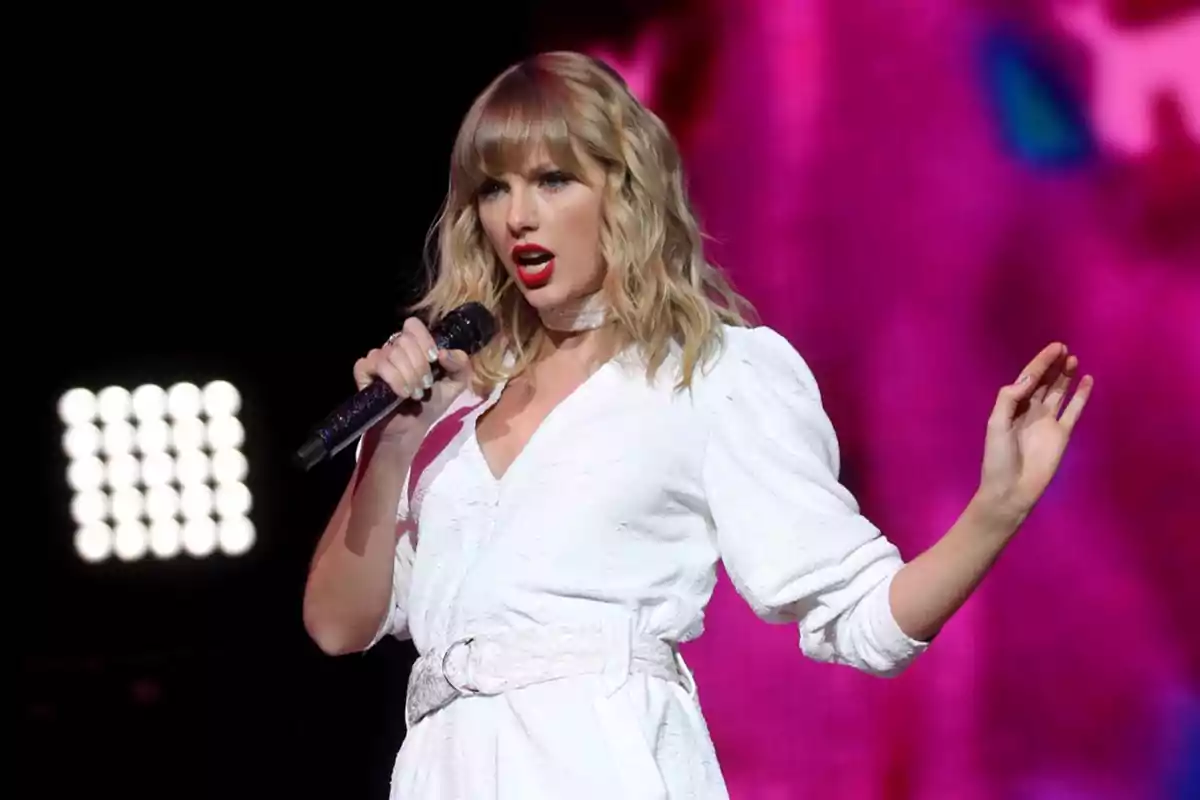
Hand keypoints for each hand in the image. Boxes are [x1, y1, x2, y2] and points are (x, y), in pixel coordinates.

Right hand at [352, 316, 474, 440]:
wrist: (412, 428)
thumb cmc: (431, 403)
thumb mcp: (456, 384)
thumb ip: (460, 364)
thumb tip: (444, 353)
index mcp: (413, 346)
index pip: (413, 325)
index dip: (424, 340)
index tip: (434, 359)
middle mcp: (393, 348)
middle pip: (404, 340)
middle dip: (419, 365)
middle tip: (425, 384)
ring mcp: (376, 359)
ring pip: (391, 353)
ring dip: (409, 376)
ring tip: (415, 394)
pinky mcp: (363, 372)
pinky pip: (375, 364)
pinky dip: (393, 379)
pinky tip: (401, 394)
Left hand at [978, 342, 1093, 524]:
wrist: (1011, 490)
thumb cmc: (998, 459)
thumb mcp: (996, 424)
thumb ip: (1009, 399)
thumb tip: (1028, 378)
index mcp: (1013, 407)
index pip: (1029, 378)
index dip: (1040, 362)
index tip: (1054, 347)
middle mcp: (1031, 411)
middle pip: (1045, 382)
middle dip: (1053, 365)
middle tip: (1064, 349)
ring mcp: (1048, 422)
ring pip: (1060, 392)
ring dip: (1066, 376)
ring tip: (1073, 359)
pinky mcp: (1062, 434)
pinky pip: (1074, 411)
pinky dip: (1081, 396)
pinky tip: (1087, 380)